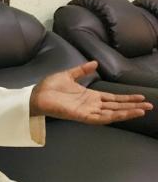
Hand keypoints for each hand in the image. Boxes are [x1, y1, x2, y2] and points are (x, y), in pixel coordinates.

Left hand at [30, 61, 152, 123]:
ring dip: (127, 112)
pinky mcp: (81, 116)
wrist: (36, 94)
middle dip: (132, 106)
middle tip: (149, 105)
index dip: (126, 98)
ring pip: (112, 113)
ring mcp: (87, 111)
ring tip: (142, 110)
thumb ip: (82, 70)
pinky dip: (113, 116)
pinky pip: (100, 118)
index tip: (140, 96)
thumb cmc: (50, 87)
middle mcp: (91, 105)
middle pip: (116, 107)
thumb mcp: (69, 75)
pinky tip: (124, 114)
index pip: (112, 98)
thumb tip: (95, 63)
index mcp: (89, 96)